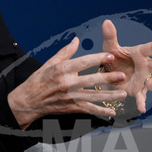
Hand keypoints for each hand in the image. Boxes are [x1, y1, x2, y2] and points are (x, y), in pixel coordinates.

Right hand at [8, 37, 127, 129]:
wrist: (29, 100)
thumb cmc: (38, 79)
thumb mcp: (49, 62)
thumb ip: (65, 52)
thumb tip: (76, 40)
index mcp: (61, 69)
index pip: (82, 62)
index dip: (97, 59)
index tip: (110, 55)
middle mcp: (66, 83)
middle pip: (90, 81)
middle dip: (107, 78)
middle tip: (122, 76)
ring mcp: (69, 97)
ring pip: (93, 97)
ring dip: (109, 96)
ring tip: (123, 94)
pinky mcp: (70, 107)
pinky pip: (88, 110)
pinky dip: (100, 112)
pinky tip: (112, 112)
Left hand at [101, 19, 151, 112]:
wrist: (110, 72)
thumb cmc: (114, 57)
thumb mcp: (110, 47)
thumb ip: (110, 36)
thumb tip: (106, 22)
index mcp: (139, 54)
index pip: (149, 48)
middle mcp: (145, 66)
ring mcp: (143, 79)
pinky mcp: (138, 90)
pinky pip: (141, 97)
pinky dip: (142, 103)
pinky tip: (143, 109)